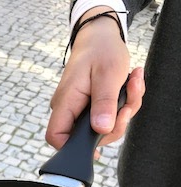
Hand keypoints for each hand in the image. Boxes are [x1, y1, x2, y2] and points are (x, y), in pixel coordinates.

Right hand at [46, 9, 144, 153]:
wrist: (99, 37)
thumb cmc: (100, 51)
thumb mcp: (107, 75)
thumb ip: (103, 104)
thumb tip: (101, 130)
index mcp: (66, 102)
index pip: (56, 136)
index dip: (73, 147)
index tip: (98, 141)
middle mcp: (68, 109)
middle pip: (85, 137)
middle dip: (115, 125)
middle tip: (128, 103)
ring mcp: (78, 110)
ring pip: (101, 128)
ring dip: (123, 112)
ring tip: (132, 86)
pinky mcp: (90, 108)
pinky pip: (107, 118)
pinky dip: (123, 105)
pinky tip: (129, 86)